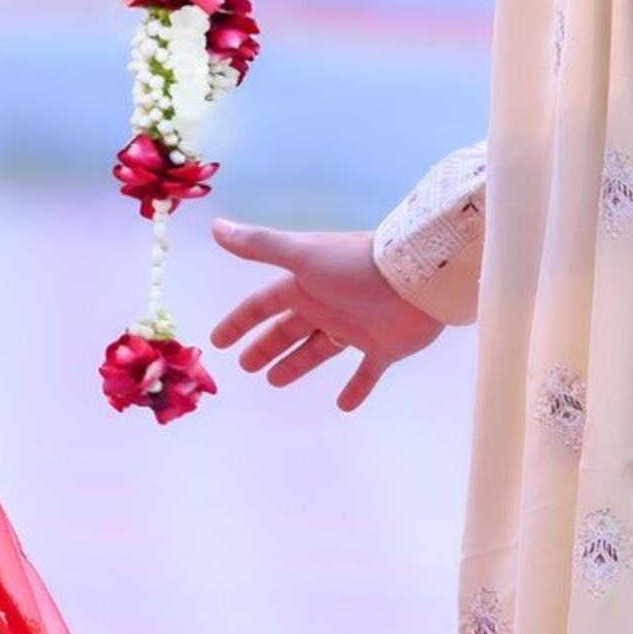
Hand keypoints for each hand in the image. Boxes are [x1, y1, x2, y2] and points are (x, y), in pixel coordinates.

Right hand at [208, 218, 444, 411]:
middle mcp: (326, 306)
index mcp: (305, 285)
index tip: (219, 342)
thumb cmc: (354, 266)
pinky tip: (343, 406)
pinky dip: (356, 389)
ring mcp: (355, 328)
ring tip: (275, 382)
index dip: (240, 322)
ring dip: (297, 365)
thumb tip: (215, 227)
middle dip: (266, 346)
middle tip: (245, 367)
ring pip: (318, 350)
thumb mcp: (301, 255)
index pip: (263, 305)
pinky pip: (365, 373)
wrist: (416, 278)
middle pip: (288, 330)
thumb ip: (259, 245)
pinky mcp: (383, 348)